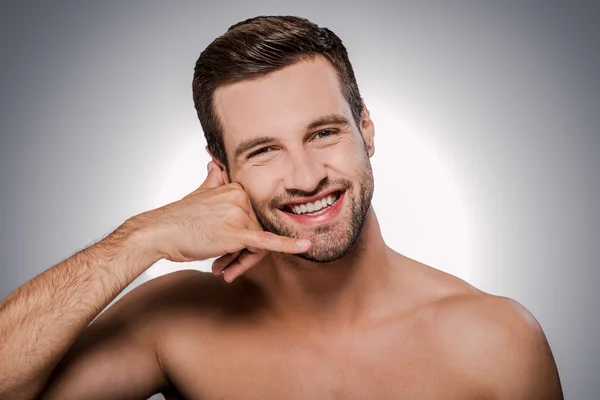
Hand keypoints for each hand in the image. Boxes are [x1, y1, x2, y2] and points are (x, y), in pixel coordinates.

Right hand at [137, 161, 310, 282]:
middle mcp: (240, 197)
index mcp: (236, 188)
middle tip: (226, 266)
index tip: (232, 250)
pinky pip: (266, 241)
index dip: (247, 237)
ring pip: (257, 245)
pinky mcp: (235, 233)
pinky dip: (288, 245)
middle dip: (245, 253)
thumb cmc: (178, 218)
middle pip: (259, 231)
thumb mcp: (200, 192)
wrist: (158, 232)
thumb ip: (214, 179)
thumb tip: (215, 162)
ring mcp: (238, 214)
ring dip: (241, 262)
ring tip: (221, 268)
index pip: (256, 216)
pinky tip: (305, 246)